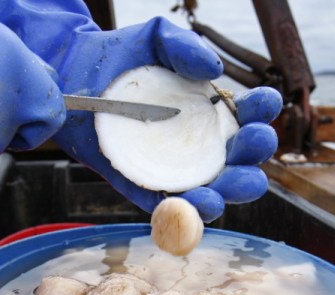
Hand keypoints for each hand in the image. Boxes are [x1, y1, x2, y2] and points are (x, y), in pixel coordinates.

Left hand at [13, 13, 280, 221]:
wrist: (72, 77)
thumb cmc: (120, 58)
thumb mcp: (155, 39)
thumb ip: (184, 46)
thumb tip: (214, 69)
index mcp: (211, 110)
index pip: (247, 115)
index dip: (261, 111)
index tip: (262, 103)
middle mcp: (198, 144)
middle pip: (239, 161)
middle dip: (252, 156)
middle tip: (253, 142)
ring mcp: (173, 170)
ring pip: (212, 192)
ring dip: (225, 195)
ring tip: (223, 189)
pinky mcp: (144, 189)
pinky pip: (168, 209)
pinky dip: (183, 214)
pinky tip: (193, 207)